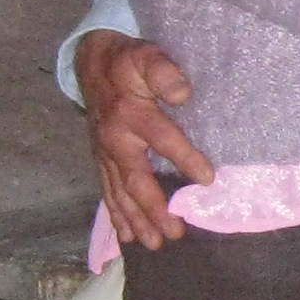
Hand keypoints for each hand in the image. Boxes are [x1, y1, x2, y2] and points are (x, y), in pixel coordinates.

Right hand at [82, 30, 213, 249]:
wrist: (91, 63)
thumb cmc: (127, 61)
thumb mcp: (147, 56)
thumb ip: (163, 71)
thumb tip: (182, 93)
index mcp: (131, 114)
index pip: (162, 138)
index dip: (185, 158)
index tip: (208, 180)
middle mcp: (115, 139)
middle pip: (135, 180)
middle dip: (154, 209)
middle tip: (174, 233)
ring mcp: (105, 153)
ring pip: (119, 192)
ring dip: (136, 220)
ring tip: (153, 244)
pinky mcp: (101, 160)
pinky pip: (107, 191)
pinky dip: (116, 215)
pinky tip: (127, 237)